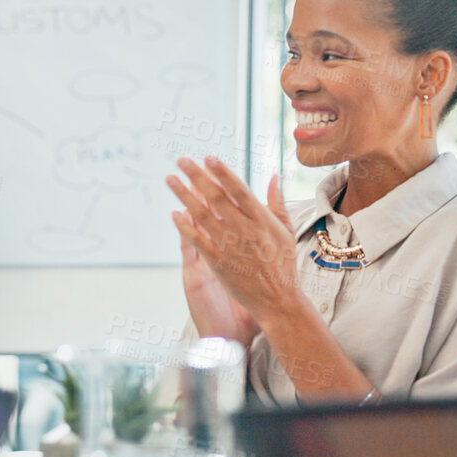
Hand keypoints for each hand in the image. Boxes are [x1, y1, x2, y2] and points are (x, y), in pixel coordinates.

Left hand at [166, 157, 299, 325]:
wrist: (277, 299)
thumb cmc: (283, 263)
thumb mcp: (286, 230)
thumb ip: (277, 202)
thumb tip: (273, 176)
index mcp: (261, 219)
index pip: (238, 189)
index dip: (222, 172)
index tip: (208, 157)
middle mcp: (243, 229)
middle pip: (215, 196)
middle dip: (196, 176)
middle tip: (182, 160)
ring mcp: (228, 245)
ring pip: (201, 214)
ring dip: (183, 195)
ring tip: (170, 178)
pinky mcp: (217, 261)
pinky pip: (197, 240)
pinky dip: (185, 226)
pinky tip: (173, 213)